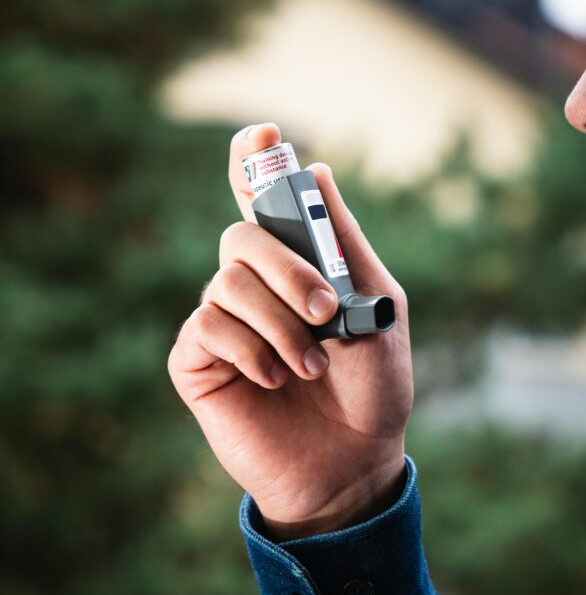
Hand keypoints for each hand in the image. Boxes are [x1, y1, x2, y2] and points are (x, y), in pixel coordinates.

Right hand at [168, 123, 411, 540]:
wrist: (354, 462)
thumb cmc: (373, 387)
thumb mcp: (377, 309)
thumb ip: (345, 244)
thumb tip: (320, 170)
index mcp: (299, 268)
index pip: (263, 202)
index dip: (254, 162)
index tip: (262, 133)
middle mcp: (255, 287)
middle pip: (241, 237)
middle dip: (288, 268)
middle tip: (326, 310)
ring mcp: (224, 323)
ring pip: (228, 284)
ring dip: (280, 325)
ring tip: (311, 367)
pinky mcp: (198, 361)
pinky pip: (207, 326)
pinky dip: (251, 350)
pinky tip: (277, 380)